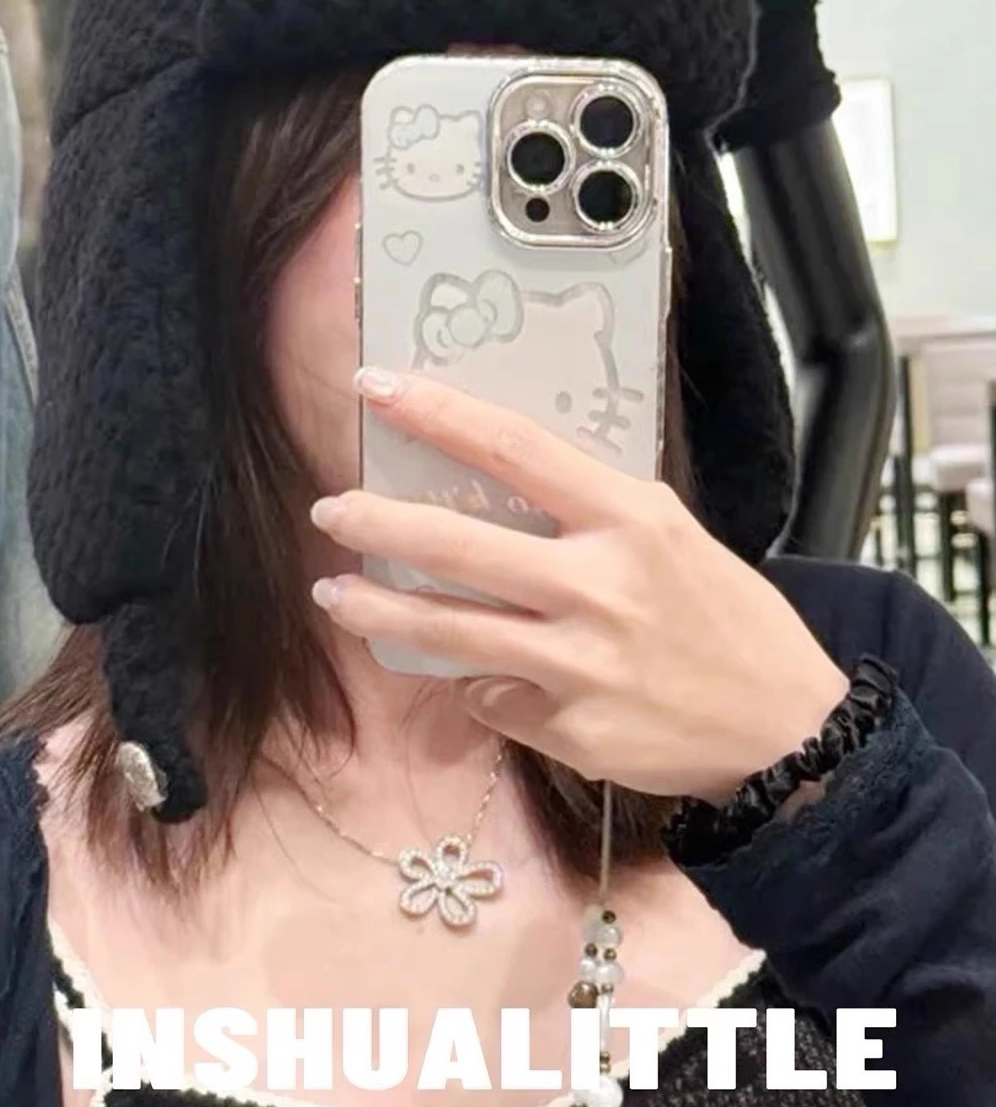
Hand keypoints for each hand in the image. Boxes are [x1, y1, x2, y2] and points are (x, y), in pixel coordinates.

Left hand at [308, 367, 848, 802]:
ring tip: (334, 599)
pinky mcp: (571, 731)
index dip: (437, 414)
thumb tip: (498, 501)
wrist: (787, 730)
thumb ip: (590, 517)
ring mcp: (580, 665)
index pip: (514, 448)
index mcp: (631, 518)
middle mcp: (599, 585)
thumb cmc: (729, 618)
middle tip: (328, 512)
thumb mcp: (672, 537)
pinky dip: (477, 684)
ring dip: (380, 613)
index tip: (376, 386)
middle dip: (377, 525)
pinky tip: (477, 678)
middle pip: (458, 545)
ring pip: (450, 632)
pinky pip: (493, 698)